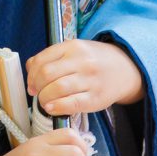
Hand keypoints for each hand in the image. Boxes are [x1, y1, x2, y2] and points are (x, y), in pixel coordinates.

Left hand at [26, 39, 144, 115]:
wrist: (126, 69)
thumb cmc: (94, 60)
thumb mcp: (74, 50)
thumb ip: (52, 56)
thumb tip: (30, 69)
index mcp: (73, 47)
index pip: (42, 60)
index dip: (31, 75)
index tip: (31, 84)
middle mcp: (82, 61)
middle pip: (47, 74)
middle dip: (36, 87)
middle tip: (36, 93)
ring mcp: (90, 80)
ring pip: (57, 89)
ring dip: (44, 98)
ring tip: (45, 102)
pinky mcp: (96, 98)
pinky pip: (72, 104)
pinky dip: (57, 107)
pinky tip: (52, 108)